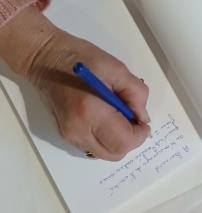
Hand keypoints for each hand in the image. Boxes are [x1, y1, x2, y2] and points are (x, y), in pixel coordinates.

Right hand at [0, 6, 149, 160]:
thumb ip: (136, 94)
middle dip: (130, 139)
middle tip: (131, 116)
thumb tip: (142, 118)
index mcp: (91, 112)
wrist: (47, 59)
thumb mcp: (117, 69)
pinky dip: (105, 139)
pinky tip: (104, 118)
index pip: (123, 142)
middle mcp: (78, 131)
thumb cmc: (82, 59)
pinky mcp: (65, 135)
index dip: (139, 134)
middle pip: (115, 153)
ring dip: (117, 140)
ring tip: (116, 115)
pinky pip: (93, 147)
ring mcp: (69, 136)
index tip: (142, 119)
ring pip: (104, 153)